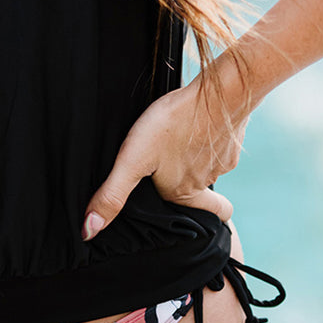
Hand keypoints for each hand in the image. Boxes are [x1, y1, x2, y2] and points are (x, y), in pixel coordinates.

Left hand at [81, 74, 245, 239]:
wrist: (217, 93)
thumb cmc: (173, 124)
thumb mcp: (132, 160)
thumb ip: (113, 194)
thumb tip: (91, 229)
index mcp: (184, 192)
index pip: (205, 216)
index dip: (201, 216)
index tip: (191, 214)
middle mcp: (206, 180)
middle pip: (199, 190)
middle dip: (187, 183)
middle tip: (172, 168)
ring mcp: (223, 158)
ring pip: (208, 165)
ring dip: (195, 157)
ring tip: (177, 140)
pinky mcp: (232, 136)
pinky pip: (220, 143)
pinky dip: (209, 136)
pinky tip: (195, 123)